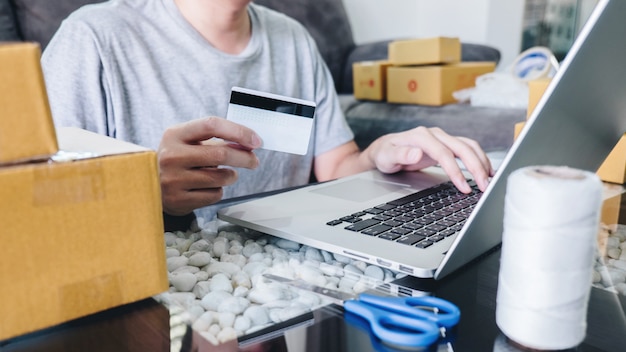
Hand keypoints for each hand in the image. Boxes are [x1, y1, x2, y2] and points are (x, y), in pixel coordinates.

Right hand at [157, 117, 261, 215]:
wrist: (148, 186)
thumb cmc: (177, 160)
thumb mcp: (187, 142)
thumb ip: (215, 140)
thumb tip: (249, 144)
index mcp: (174, 134)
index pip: (211, 125)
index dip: (238, 131)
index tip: (255, 140)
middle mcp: (171, 156)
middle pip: (221, 154)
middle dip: (245, 158)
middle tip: (254, 161)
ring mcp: (173, 180)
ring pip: (221, 177)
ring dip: (231, 175)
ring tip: (224, 174)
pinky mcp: (179, 200)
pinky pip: (215, 195)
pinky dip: (219, 190)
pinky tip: (208, 187)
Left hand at [370, 127, 493, 192]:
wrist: (385, 149)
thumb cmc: (385, 153)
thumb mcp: (386, 156)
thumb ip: (400, 155)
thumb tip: (416, 153)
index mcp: (421, 136)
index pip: (444, 153)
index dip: (455, 170)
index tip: (463, 186)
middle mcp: (434, 134)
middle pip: (462, 148)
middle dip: (476, 167)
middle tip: (484, 186)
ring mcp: (441, 138)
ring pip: (468, 146)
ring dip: (481, 162)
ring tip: (489, 179)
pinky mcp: (446, 144)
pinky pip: (466, 149)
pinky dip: (478, 158)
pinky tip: (485, 170)